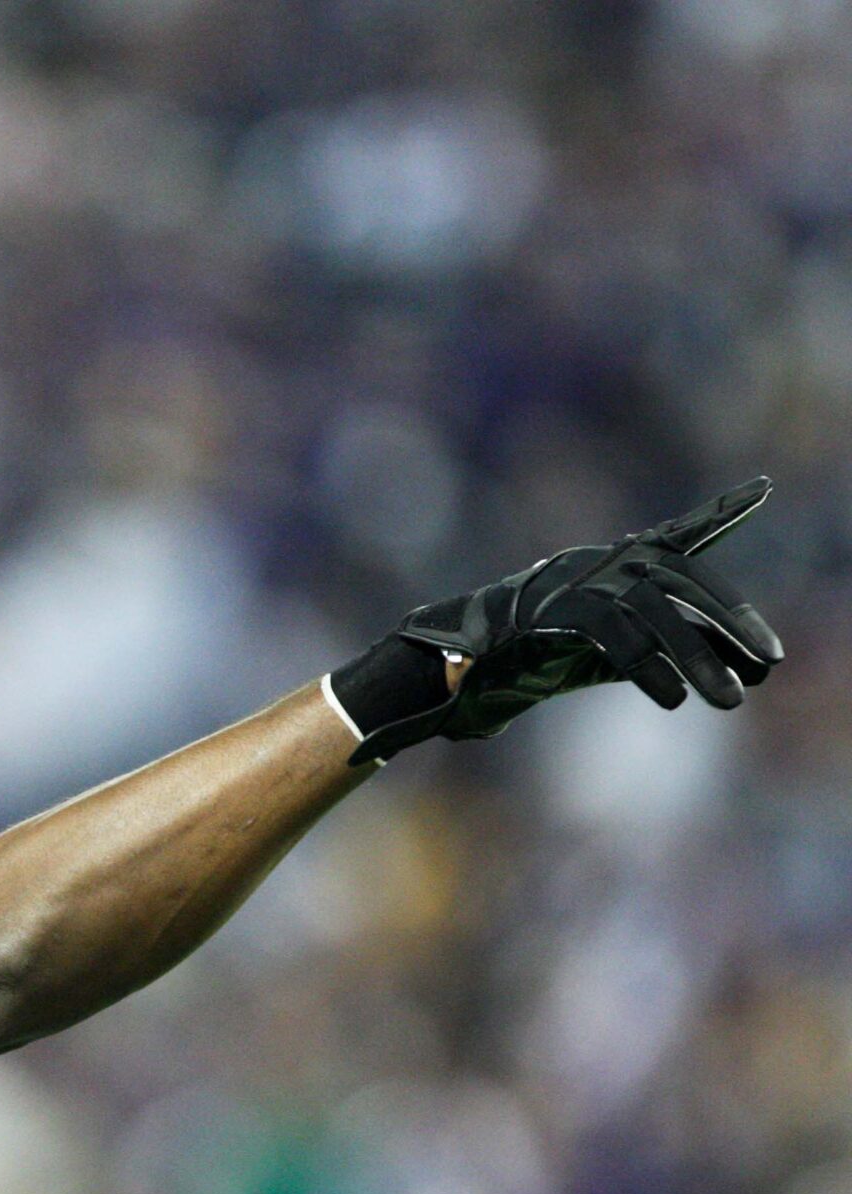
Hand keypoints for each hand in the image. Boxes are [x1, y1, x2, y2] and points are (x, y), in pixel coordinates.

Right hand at [330, 478, 784, 764]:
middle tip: (770, 666)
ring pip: (655, 610)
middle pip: (678, 582)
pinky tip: (672, 700)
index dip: (717, 514)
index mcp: (595, 574)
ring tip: (732, 702)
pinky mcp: (548, 610)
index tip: (762, 488)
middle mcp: (587, 567)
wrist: (426, 681)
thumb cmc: (490, 678)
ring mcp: (567, 583)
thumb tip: (713, 672)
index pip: (670, 540)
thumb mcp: (576, 663)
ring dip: (700, 657)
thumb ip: (632, 655)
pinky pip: (614, 633)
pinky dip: (649, 666)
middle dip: (730, 623)